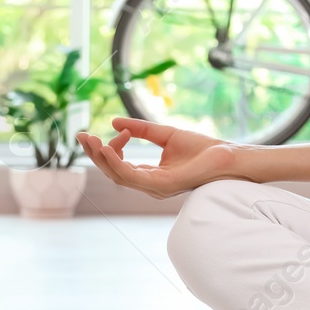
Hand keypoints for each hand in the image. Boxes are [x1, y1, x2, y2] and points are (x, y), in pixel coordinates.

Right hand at [76, 117, 238, 198]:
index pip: (120, 165)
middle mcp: (150, 185)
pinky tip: (108, 148)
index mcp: (150, 175)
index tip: (120, 129)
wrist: (227, 155)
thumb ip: (142, 130)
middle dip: (95, 155)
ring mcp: (156, 187)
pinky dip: (118, 162)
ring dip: (102, 158)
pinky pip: (133, 176)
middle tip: (81, 136)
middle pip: (113, 172)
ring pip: (118, 175)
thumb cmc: (202, 148)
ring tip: (91, 140)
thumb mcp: (166, 134)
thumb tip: (114, 122)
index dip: (113, 147)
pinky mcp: (163, 185)